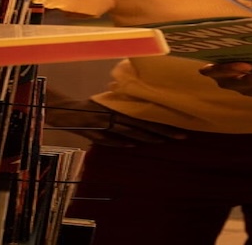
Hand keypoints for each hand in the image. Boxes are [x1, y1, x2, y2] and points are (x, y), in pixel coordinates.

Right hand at [45, 98, 187, 147]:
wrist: (68, 112)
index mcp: (124, 107)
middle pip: (144, 124)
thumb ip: (128, 109)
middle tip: (182, 136)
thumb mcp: (114, 105)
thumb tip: (147, 112)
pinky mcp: (95, 132)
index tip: (181, 126)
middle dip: (163, 131)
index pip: (148, 115)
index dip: (164, 121)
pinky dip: (120, 142)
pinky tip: (132, 146)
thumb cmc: (96, 107)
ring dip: (148, 137)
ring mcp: (107, 124)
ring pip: (131, 132)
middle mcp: (118, 115)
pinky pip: (109, 138)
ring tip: (165, 142)